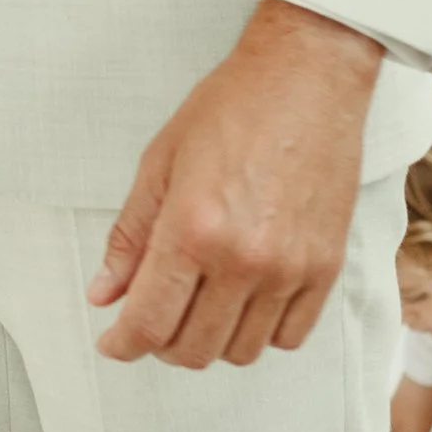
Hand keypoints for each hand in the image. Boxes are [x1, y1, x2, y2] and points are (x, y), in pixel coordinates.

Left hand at [88, 0, 380, 370]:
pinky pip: (288, 337)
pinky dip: (259, 332)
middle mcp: (243, 259)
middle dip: (162, 343)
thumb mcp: (160, 162)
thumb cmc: (232, 108)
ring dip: (211, 340)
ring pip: (240, 351)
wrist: (306, 79)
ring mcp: (290, 269)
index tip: (114, 343)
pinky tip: (243, 300)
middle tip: (154, 316)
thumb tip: (105, 294)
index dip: (123, 343)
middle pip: (193, 348)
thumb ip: (131, 236)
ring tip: (200, 304)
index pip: (149, 322)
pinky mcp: (326, 269)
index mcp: (193, 228)